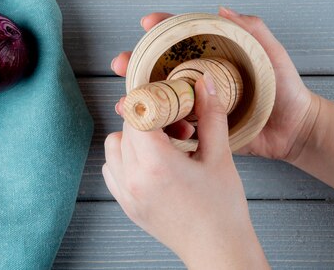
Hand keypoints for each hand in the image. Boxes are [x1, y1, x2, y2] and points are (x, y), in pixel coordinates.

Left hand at [104, 76, 268, 268]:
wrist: (218, 251)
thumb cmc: (222, 209)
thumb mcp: (220, 156)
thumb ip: (210, 115)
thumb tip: (203, 82)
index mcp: (155, 163)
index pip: (138, 113)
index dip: (154, 101)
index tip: (170, 100)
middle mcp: (132, 178)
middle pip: (126, 127)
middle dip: (150, 119)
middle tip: (179, 128)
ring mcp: (125, 193)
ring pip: (113, 146)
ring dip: (134, 138)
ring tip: (164, 147)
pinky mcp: (125, 205)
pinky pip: (111, 169)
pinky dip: (125, 159)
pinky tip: (152, 164)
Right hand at [112, 7, 318, 161]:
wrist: (295, 129)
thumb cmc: (286, 89)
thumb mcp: (272, 55)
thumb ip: (253, 30)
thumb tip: (222, 8)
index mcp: (211, 57)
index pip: (180, 38)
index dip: (161, 27)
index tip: (147, 22)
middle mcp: (198, 78)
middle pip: (158, 68)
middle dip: (134, 63)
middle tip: (120, 64)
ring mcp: (195, 104)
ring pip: (159, 97)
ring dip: (138, 97)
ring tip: (126, 101)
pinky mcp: (199, 129)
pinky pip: (171, 126)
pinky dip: (154, 125)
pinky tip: (142, 125)